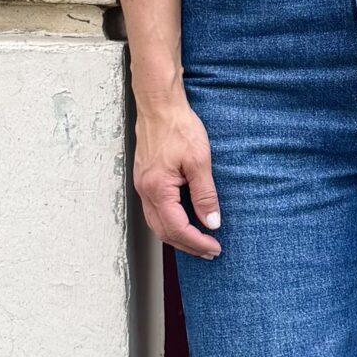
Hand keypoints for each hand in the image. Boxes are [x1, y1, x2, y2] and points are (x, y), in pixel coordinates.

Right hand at [134, 89, 222, 257]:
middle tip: (209, 251)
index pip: (177, 228)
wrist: (159, 105)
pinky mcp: (144, 179)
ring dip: (177, 236)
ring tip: (198, 241)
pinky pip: (154, 211)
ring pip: (156, 223)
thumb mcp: (199, 161)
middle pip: (164, 231)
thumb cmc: (178, 127)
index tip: (214, 247)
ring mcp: (142, 186)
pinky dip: (169, 222)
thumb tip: (211, 222)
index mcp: (157, 189)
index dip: (196, 242)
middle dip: (187, 245)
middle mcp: (145, 191)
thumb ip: (205, 195)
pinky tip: (184, 221)